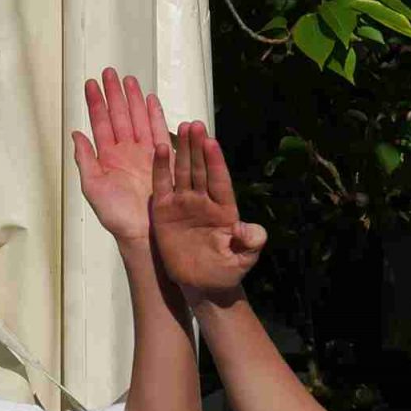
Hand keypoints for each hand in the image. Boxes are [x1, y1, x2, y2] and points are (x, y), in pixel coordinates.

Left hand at [72, 68, 171, 243]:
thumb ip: (85, 159)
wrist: (143, 232)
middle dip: (114, 93)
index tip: (90, 83)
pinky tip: (150, 100)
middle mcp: (125, 152)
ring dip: (133, 99)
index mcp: (106, 157)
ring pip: (138, 119)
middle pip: (119, 115)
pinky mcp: (162, 158)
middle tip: (109, 72)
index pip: (99, 123)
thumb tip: (75, 133)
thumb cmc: (116, 216)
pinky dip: (155, 115)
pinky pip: (158, 132)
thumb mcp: (93, 187)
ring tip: (129, 79)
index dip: (95, 103)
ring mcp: (144, 153)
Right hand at [153, 121, 267, 301]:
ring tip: (182, 127)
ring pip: (183, 172)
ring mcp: (184, 204)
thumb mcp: (243, 259)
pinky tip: (160, 149)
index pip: (220, 181)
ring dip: (182, 150)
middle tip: (194, 125)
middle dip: (198, 147)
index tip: (211, 142)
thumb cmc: (225, 272)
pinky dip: (160, 169)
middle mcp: (204, 201)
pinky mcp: (165, 212)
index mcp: (225, 209)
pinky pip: (162, 186)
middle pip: (201, 170)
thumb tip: (250, 231)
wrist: (202, 285)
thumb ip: (250, 242)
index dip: (215, 162)